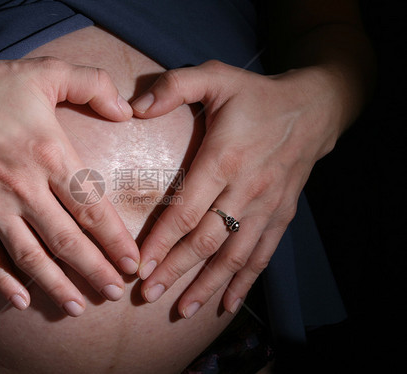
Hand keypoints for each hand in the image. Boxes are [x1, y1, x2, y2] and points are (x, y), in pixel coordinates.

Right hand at [0, 54, 139, 315]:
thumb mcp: (47, 72)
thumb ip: (93, 84)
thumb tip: (127, 112)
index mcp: (49, 153)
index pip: (92, 208)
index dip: (115, 240)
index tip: (133, 262)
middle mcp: (23, 186)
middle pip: (67, 241)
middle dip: (95, 271)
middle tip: (116, 292)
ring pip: (30, 257)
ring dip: (56, 286)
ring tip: (78, 308)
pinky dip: (3, 281)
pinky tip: (20, 301)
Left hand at [132, 60, 342, 317]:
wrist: (313, 108)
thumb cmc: (255, 94)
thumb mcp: (214, 76)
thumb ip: (174, 87)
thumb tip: (133, 108)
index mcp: (224, 158)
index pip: (187, 211)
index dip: (162, 242)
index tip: (140, 267)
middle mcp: (246, 190)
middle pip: (207, 241)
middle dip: (176, 270)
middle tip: (148, 294)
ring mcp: (267, 207)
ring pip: (234, 256)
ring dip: (207, 285)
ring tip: (182, 310)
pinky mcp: (280, 216)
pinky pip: (262, 255)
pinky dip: (244, 282)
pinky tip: (227, 304)